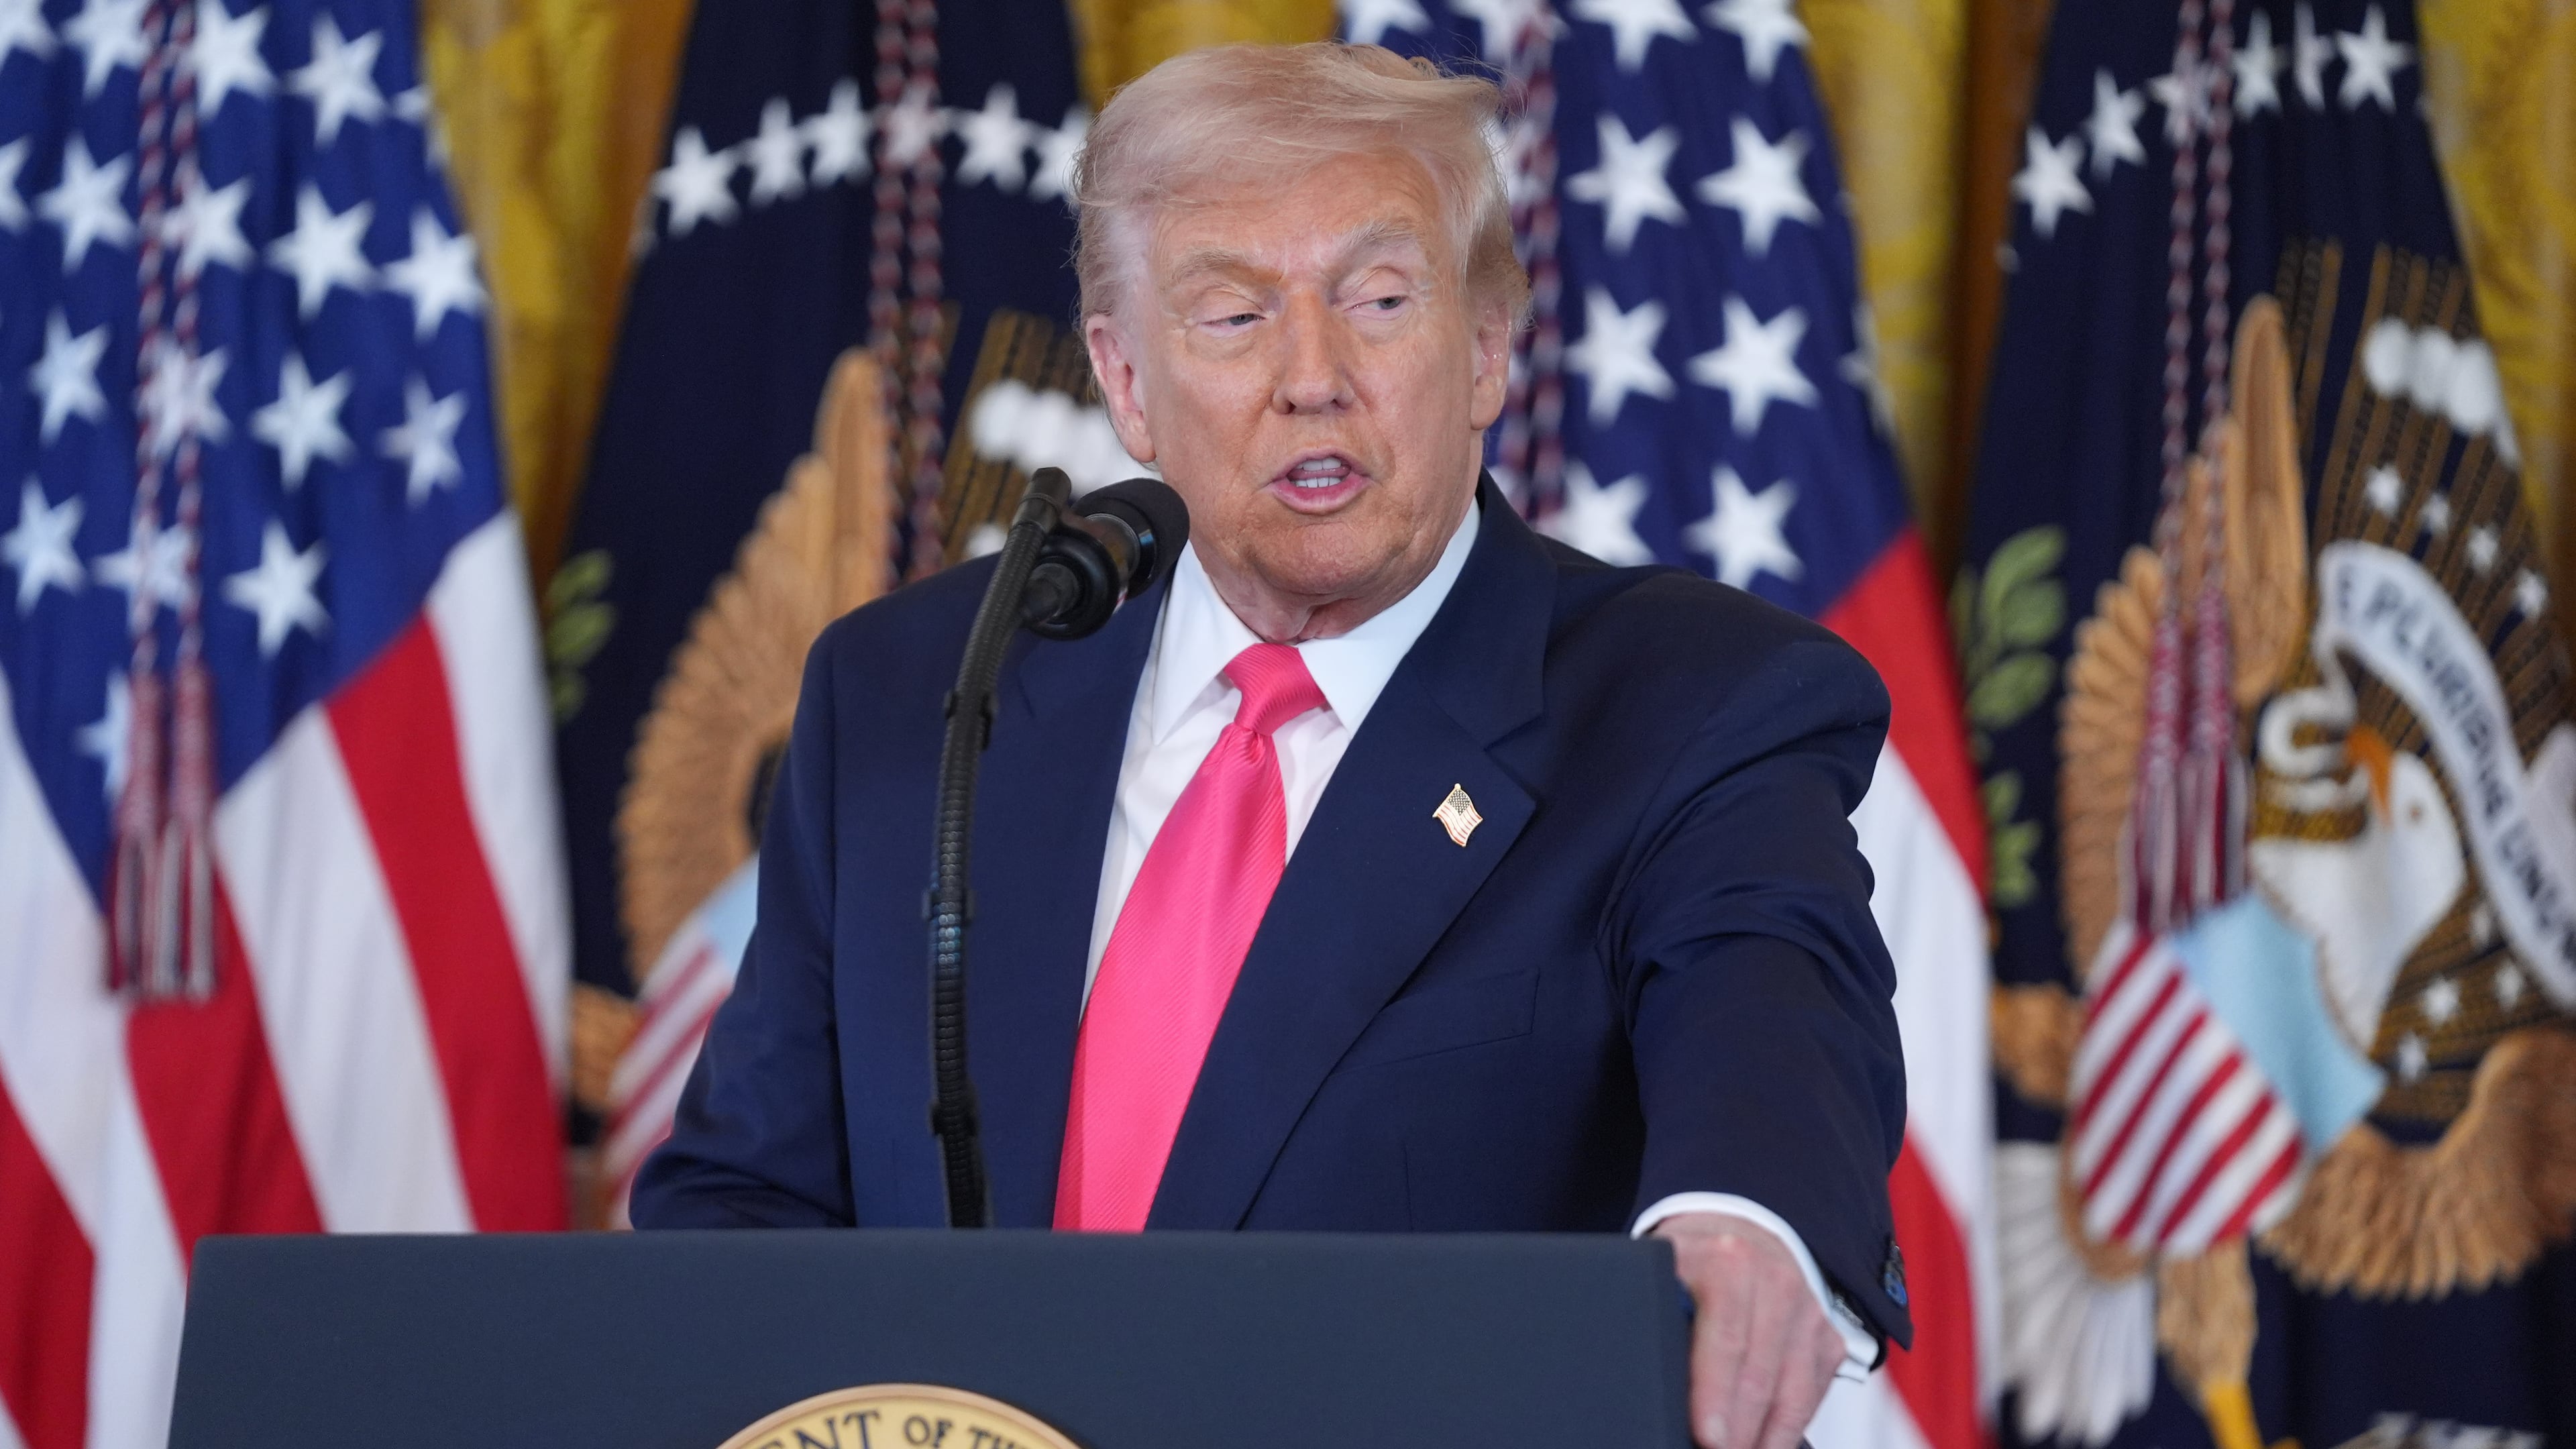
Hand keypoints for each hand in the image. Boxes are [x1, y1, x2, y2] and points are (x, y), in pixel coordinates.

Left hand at [1653, 1212, 1845, 1448]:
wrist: (1742, 1234)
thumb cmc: (1691, 1263)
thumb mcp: (1662, 1270)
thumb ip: (1656, 1312)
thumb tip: (1646, 1370)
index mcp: (1729, 1262)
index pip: (1726, 1339)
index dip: (1715, 1394)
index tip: (1705, 1436)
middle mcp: (1777, 1284)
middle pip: (1760, 1376)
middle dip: (1738, 1430)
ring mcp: (1809, 1313)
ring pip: (1793, 1394)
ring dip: (1765, 1439)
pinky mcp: (1828, 1339)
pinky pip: (1811, 1396)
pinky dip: (1787, 1430)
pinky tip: (1762, 1445)